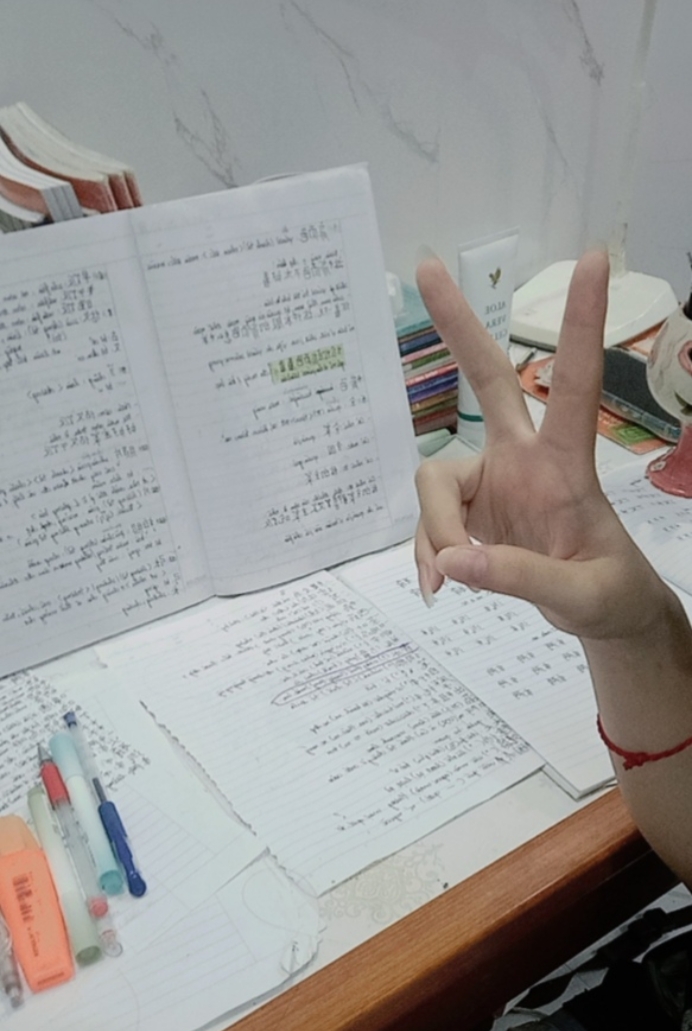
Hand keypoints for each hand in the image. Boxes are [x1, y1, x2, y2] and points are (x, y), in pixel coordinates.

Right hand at [414, 250, 664, 639]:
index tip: (593, 260)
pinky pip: (431, 522)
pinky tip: (438, 585)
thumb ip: (520, 577)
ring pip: (435, 479)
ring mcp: (493, 482)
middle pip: (486, 379)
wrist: (602, 617)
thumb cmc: (609, 594)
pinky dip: (428, 553)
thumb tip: (453, 561)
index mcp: (564, 463)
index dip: (581, 323)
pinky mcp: (472, 510)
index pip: (573, 384)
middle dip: (457, 327)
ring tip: (446, 581)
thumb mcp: (581, 596)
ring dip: (432, 529)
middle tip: (426, 267)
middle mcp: (522, 459)